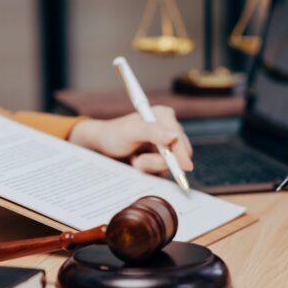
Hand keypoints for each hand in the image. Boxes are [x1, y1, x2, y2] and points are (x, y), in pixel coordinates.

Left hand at [69, 105, 192, 174]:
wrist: (103, 146)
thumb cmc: (114, 135)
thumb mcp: (130, 132)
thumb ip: (151, 132)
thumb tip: (174, 136)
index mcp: (164, 117)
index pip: (179, 138)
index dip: (182, 153)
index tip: (184, 167)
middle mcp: (168, 129)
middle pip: (179, 153)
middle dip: (158, 161)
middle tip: (138, 161)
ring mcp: (165, 144)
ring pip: (170, 164)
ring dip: (151, 166)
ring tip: (135, 159)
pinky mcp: (160, 157)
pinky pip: (163, 170)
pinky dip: (150, 170)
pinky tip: (138, 162)